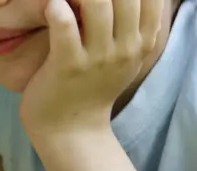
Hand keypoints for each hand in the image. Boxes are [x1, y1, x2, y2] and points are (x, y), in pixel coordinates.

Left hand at [20, 0, 163, 134]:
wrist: (71, 131)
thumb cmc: (93, 87)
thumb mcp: (126, 57)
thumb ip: (134, 24)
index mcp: (143, 41)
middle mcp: (126, 48)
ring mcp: (98, 58)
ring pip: (97, 3)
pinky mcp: (68, 65)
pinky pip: (65, 26)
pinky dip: (58, 9)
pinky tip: (52, 6)